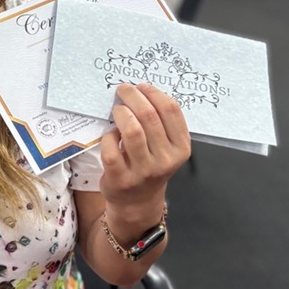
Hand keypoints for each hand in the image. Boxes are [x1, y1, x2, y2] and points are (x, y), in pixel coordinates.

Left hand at [99, 83, 190, 217]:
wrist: (137, 202)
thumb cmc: (150, 165)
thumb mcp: (166, 147)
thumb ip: (160, 124)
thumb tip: (140, 91)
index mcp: (181, 148)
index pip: (171, 111)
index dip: (154, 93)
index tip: (141, 86)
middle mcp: (165, 160)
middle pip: (149, 117)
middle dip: (133, 97)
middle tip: (123, 90)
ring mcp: (143, 171)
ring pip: (132, 131)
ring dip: (121, 114)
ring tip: (118, 109)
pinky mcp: (121, 178)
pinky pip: (111, 148)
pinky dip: (108, 136)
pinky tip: (111, 135)